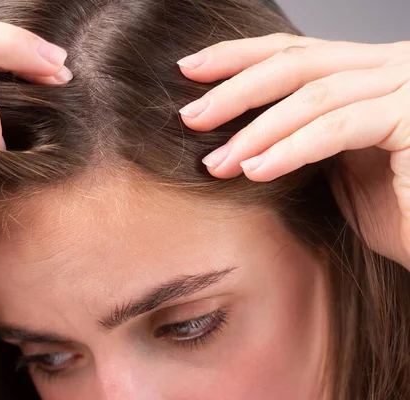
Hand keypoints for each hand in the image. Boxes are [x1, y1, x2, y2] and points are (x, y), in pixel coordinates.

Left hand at [176, 33, 409, 268]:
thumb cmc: (400, 211)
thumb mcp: (338, 166)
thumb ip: (303, 137)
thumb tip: (244, 132)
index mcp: (369, 73)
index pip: (296, 53)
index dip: (239, 57)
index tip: (191, 69)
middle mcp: (392, 66)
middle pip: (299, 63)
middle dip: (237, 88)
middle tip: (192, 116)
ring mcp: (407, 86)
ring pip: (314, 95)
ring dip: (257, 130)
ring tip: (218, 162)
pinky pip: (338, 127)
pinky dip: (291, 149)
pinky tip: (256, 169)